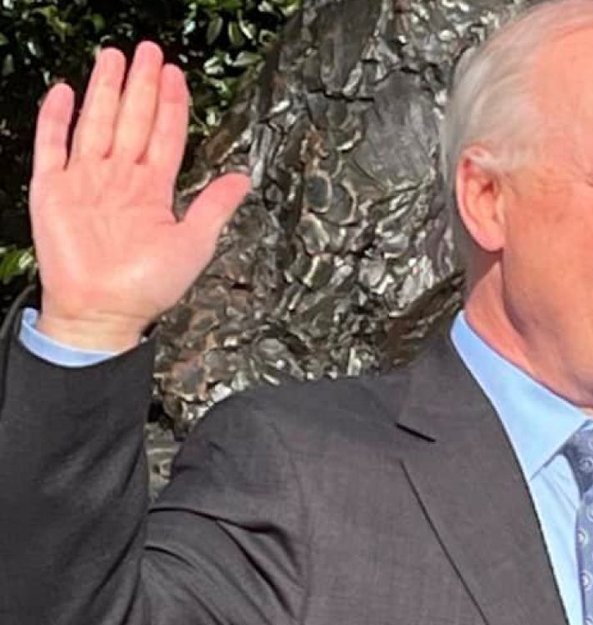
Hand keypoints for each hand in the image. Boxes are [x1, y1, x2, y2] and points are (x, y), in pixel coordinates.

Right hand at [28, 42, 250, 351]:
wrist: (103, 311)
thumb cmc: (147, 287)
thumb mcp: (195, 243)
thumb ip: (216, 206)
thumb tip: (246, 176)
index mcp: (153, 190)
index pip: (164, 135)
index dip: (170, 104)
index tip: (177, 74)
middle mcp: (119, 179)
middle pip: (132, 119)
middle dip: (141, 84)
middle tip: (149, 50)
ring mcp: (86, 181)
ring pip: (96, 123)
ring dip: (105, 90)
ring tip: (113, 57)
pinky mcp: (53, 190)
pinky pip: (51, 147)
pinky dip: (55, 119)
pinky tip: (64, 92)